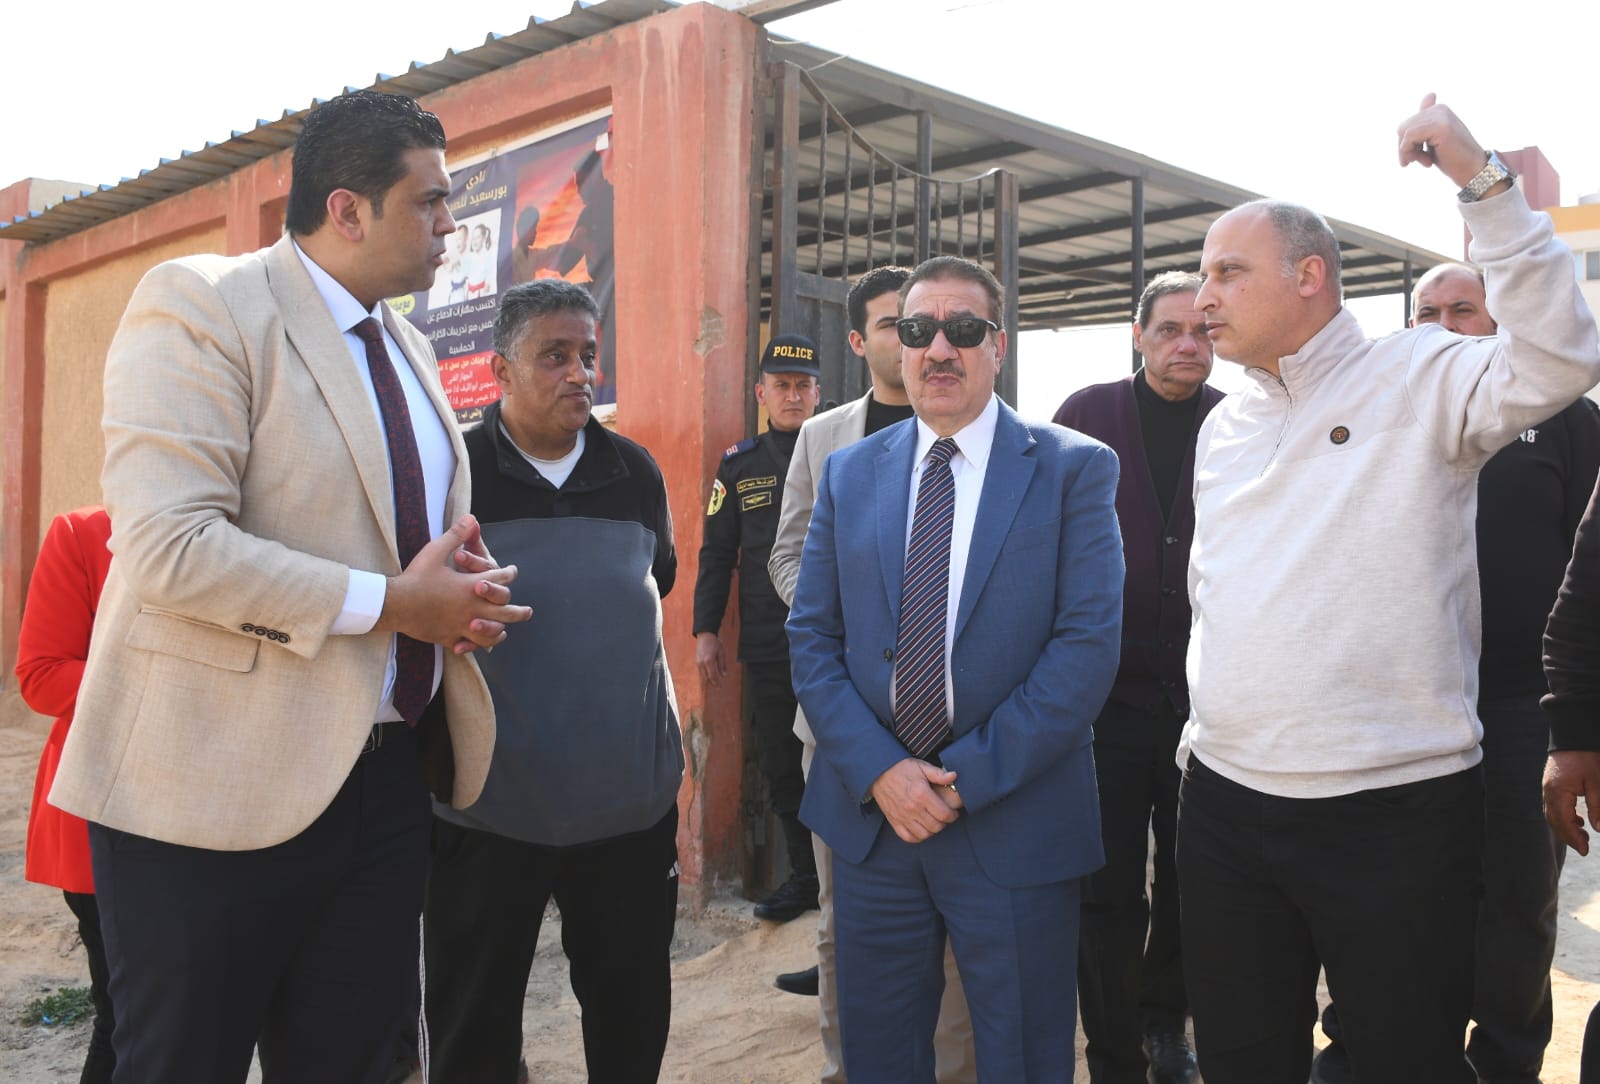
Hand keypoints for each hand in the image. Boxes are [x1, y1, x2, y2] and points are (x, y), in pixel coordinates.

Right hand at [377, 515, 531, 650]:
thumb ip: (456, 535)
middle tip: (527, 611)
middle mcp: (472, 607)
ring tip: (506, 630)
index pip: (500, 579)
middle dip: (519, 611)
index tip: (512, 572)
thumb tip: (471, 518)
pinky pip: (469, 645)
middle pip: (505, 611)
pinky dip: (476, 645)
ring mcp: (462, 625)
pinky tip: (480, 644)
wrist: (396, 604)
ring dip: (501, 631)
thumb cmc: (416, 576)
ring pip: (491, 632)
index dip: (509, 573)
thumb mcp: (436, 551)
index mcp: (472, 586)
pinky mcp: (450, 638)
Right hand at [695, 632, 726, 686]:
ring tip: (714, 683)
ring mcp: (698, 663)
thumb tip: (724, 675)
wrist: (705, 636)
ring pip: (702, 676)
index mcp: (709, 661)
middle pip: (706, 678)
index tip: (720, 687)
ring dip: (708, 680)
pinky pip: (701, 672)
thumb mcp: (721, 653)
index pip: (712, 676)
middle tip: (718, 687)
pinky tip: (710, 677)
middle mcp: (701, 663)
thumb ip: (722, 665)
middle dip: (712, 683)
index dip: (716, 683)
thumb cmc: (714, 643)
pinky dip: (705, 676)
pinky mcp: (697, 662)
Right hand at [869, 758, 959, 842]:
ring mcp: (902, 816)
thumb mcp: (921, 766)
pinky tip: (921, 829)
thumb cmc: (901, 768)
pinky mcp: (894, 821)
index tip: (953, 813)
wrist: (878, 772)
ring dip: (932, 831)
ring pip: (924, 834)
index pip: (944, 814)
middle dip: (944, 823)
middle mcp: (912, 808)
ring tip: (934, 822)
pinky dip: (917, 837)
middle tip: (944, 817)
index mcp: (922, 794)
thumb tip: (954, 777)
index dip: (953, 815)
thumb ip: (938, 774)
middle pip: (936, 826)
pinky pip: (908, 837)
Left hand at [1396, 94, 1499, 191]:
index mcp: (1438, 109)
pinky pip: (1408, 137)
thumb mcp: (1433, 139)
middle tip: (1421, 161)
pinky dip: (1410, 152)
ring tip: (1426, 162)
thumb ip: (1425, 122)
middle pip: (1402, 128)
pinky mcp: (1440, 127)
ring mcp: (1441, 116)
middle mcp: (1439, 109)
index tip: (1419, 155)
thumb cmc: (1452, 158)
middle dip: (1406, 149)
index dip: (1407, 144)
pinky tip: (1427, 162)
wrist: (1473, 170)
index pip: (1406, 124)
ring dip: (1408, 153)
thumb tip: (1429, 94)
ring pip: (1403, 132)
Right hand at [1544, 750, 1599, 855]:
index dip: (1573, 838)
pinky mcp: (1550, 786)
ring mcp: (1547, 789)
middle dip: (1568, 836)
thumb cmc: (1586, 758)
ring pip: (1552, 816)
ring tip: (1582, 836)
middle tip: (1584, 849)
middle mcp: (1548, 792)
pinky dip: (1564, 818)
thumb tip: (1599, 829)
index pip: (1563, 821)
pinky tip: (1578, 820)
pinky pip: (1553, 807)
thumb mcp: (1597, 783)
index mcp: (1557, 792)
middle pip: (1554, 821)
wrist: (1573, 737)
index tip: (1585, 850)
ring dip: (1565, 828)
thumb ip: (1597, 807)